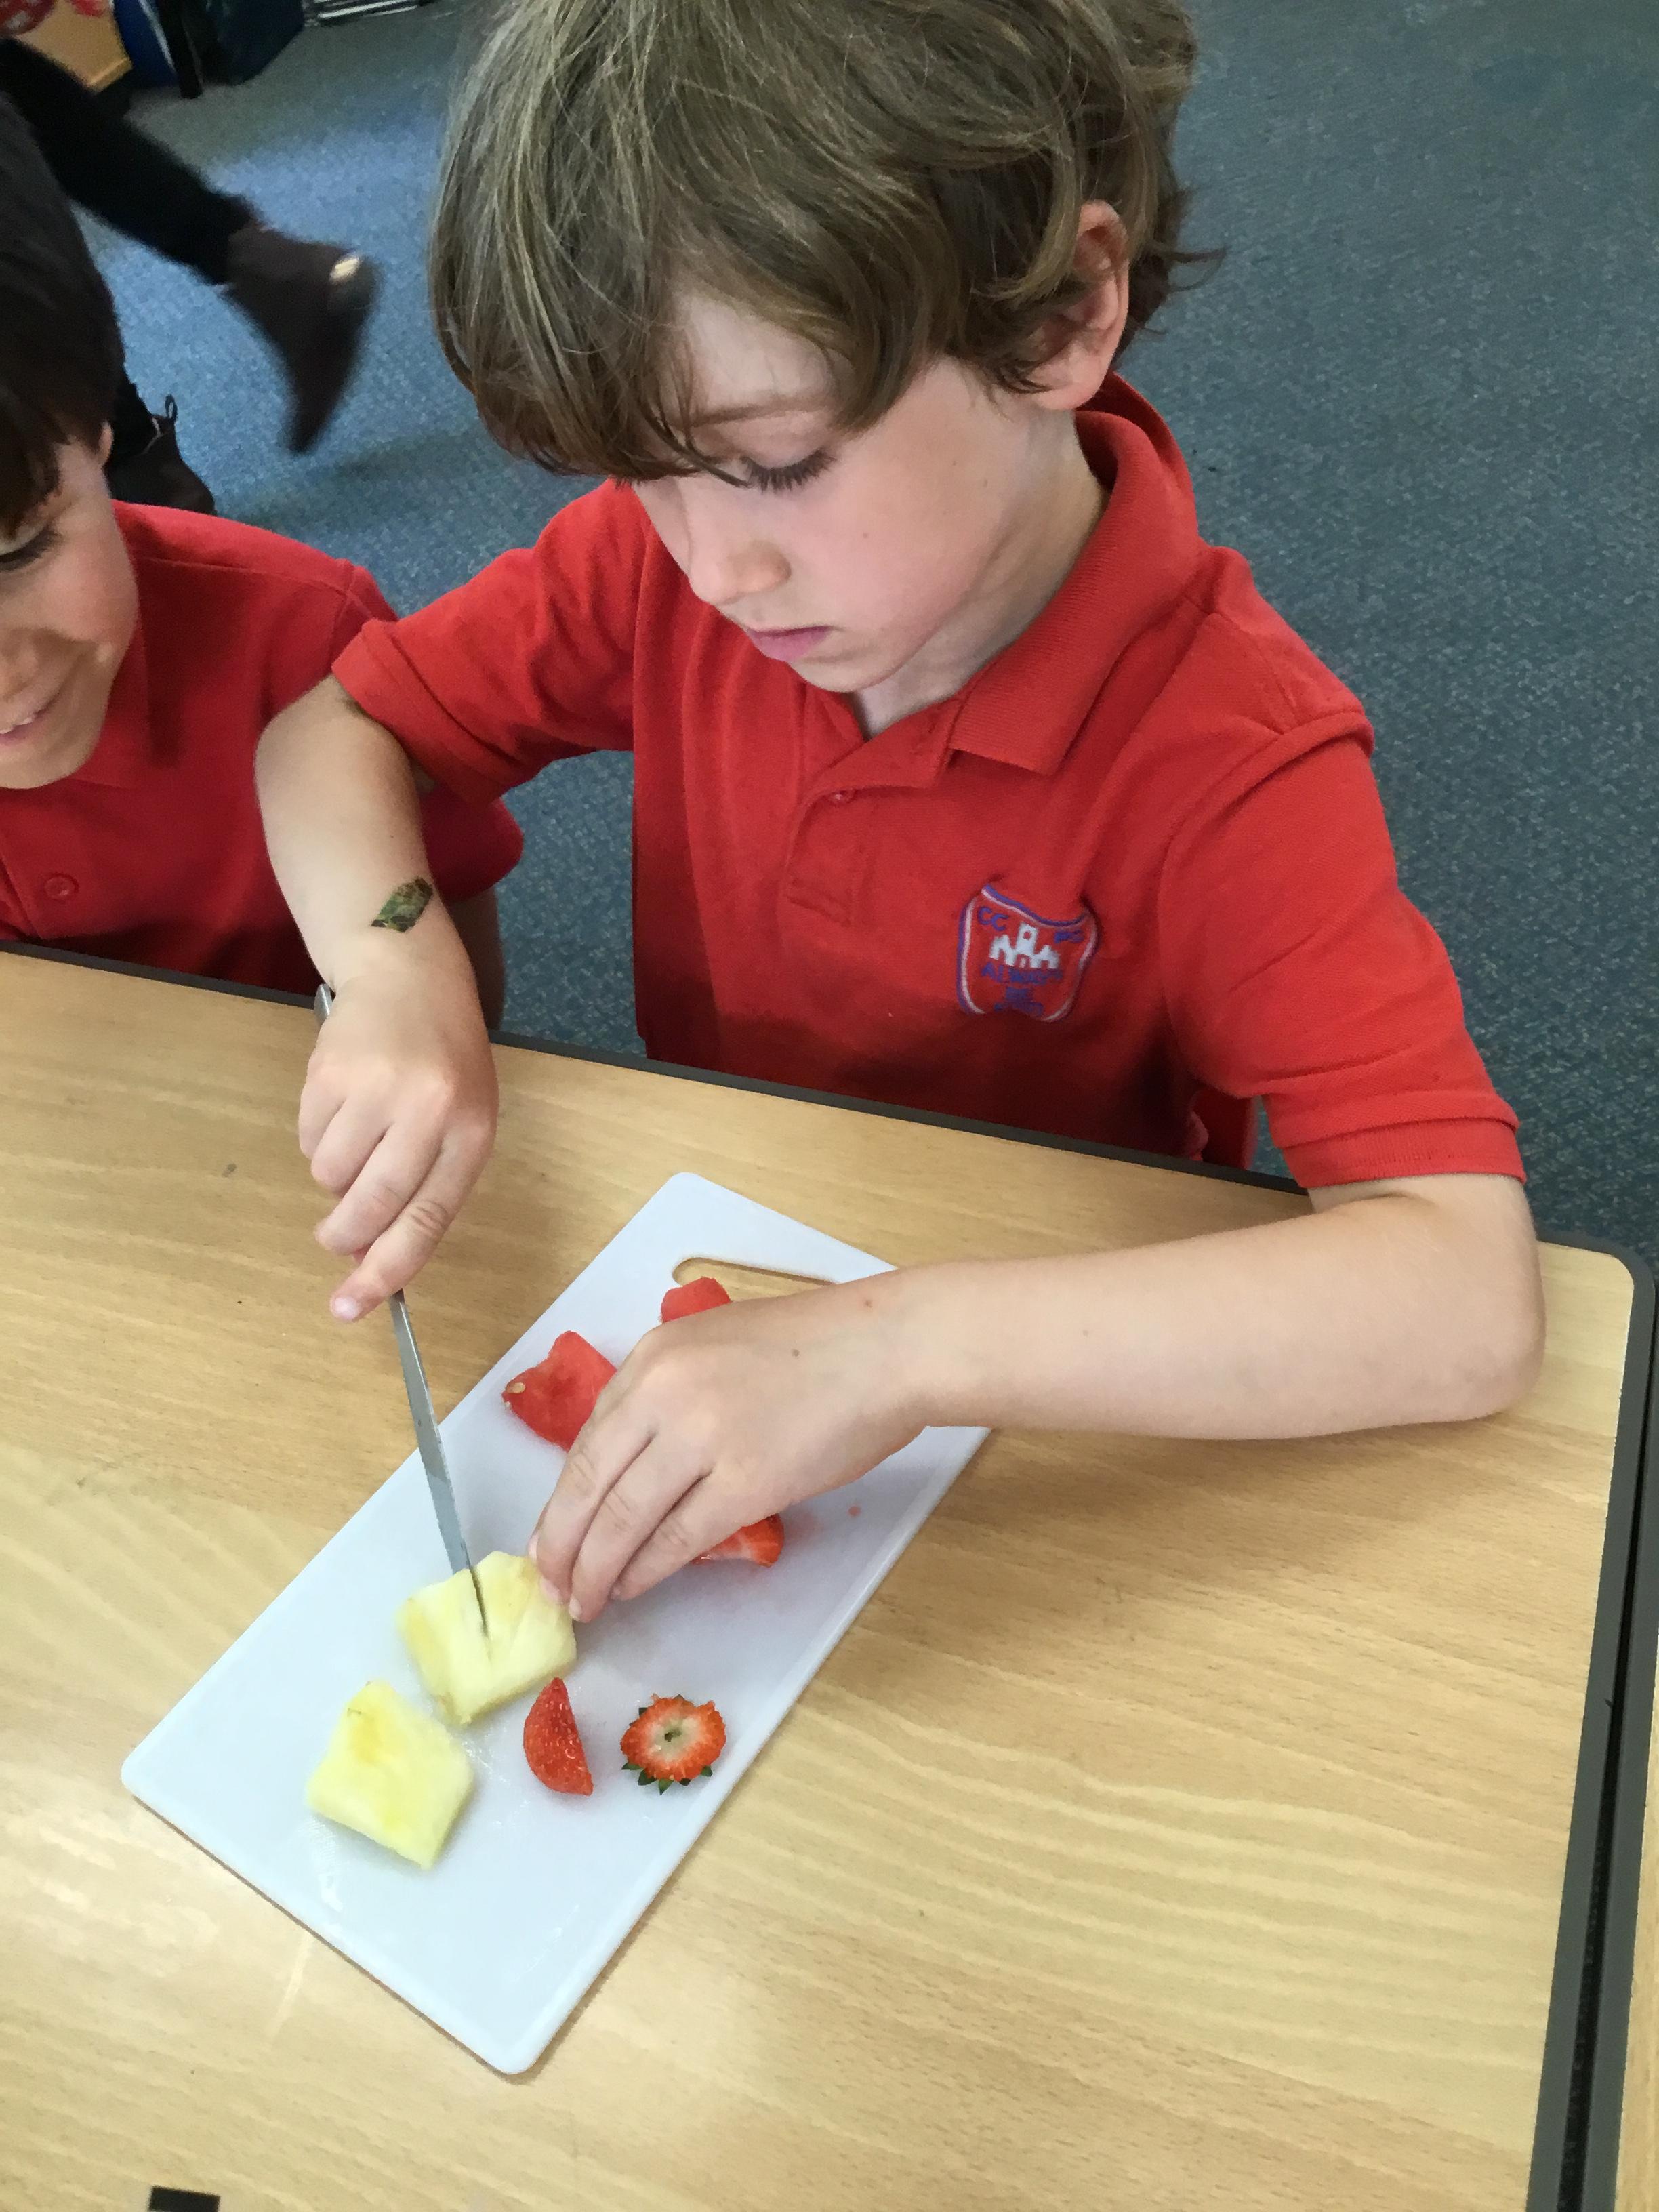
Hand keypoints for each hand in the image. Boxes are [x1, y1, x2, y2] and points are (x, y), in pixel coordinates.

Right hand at [301, 931, 496, 1317]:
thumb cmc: (443, 1062)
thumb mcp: (461, 1119)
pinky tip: (342, 1099)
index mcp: (471, 1133)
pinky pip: (306, 1136)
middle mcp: (429, 1112)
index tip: (352, 1307)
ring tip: (358, 1130)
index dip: (386, 1272)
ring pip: (328, 1174)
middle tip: (334, 1236)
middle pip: (370, 1207)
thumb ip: (425, 1187)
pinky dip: (316, 1133)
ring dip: (332, 1171)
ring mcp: (377, 1088)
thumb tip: (369, 1258)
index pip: (426, 1222)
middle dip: (343, 1234)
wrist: (409, 976)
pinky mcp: (330, 1070)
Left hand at [528, 1278, 928, 1620]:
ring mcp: (702, 1438)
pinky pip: (676, 1538)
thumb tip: (640, 1463)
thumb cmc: (818, 1346)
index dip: (561, 1500)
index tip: (550, 1535)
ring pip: (622, 1518)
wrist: (886, 1349)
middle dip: (560, 1545)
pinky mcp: (745, 1482)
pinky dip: (645, 1570)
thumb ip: (672, 1392)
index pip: (587, 1441)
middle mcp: (663, 1393)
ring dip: (596, 1569)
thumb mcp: (719, 1346)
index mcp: (654, 1357)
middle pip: (587, 1484)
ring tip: (584, 1600)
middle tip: (549, 1584)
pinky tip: (631, 1587)